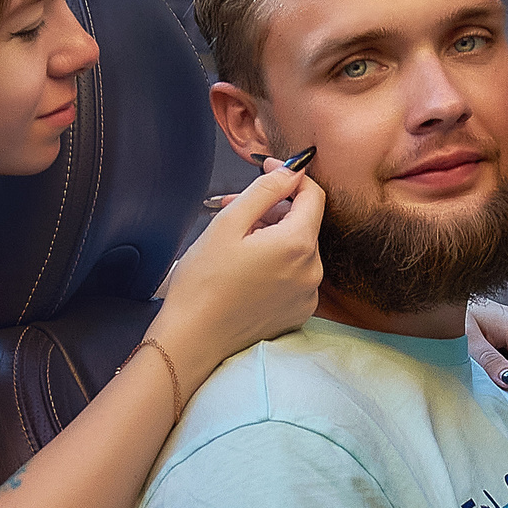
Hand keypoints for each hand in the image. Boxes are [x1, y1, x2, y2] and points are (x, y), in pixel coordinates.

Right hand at [154, 162, 323, 368]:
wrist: (194, 337)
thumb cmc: (203, 283)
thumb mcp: (229, 223)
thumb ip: (266, 189)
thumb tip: (292, 170)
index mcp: (298, 245)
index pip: (313, 195)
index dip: (291, 176)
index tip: (269, 170)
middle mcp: (312, 271)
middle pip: (303, 222)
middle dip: (273, 207)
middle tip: (234, 206)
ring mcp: (308, 294)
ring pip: (297, 247)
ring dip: (272, 234)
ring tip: (234, 238)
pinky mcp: (299, 311)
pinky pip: (295, 273)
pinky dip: (276, 261)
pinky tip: (246, 265)